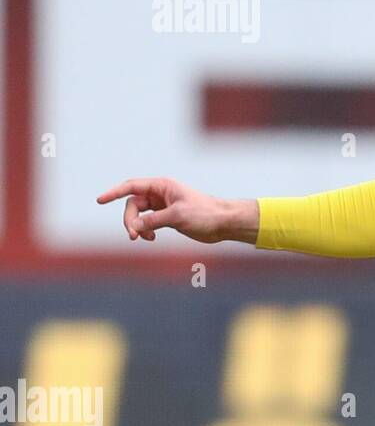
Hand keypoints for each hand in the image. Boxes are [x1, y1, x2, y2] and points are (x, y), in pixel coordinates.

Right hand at [96, 177, 252, 243]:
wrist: (223, 223)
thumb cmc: (204, 214)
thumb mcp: (177, 216)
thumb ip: (153, 220)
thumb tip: (134, 226)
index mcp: (162, 186)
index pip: (132, 186)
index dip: (114, 192)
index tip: (99, 200)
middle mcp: (161, 194)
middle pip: (133, 204)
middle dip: (130, 220)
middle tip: (134, 236)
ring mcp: (163, 205)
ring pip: (139, 215)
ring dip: (137, 227)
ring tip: (143, 239)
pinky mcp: (167, 217)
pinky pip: (147, 222)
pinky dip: (145, 230)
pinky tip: (151, 239)